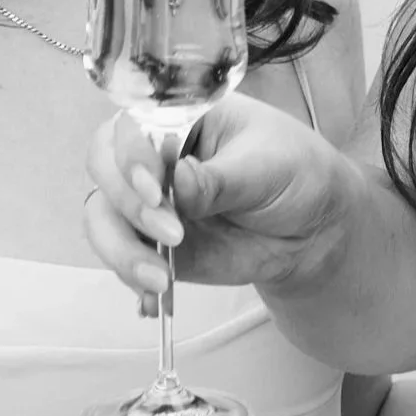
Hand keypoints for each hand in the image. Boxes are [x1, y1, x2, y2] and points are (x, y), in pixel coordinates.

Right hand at [84, 91, 355, 300]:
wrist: (312, 227)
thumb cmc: (294, 173)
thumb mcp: (268, 166)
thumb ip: (221, 179)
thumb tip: (178, 180)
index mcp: (181, 115)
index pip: (132, 125)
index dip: (132, 157)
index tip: (158, 191)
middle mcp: (154, 154)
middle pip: (104, 168)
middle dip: (128, 206)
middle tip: (172, 236)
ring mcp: (148, 200)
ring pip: (102, 218)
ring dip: (121, 251)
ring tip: (160, 279)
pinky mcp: (151, 243)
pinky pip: (122, 259)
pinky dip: (131, 280)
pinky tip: (153, 300)